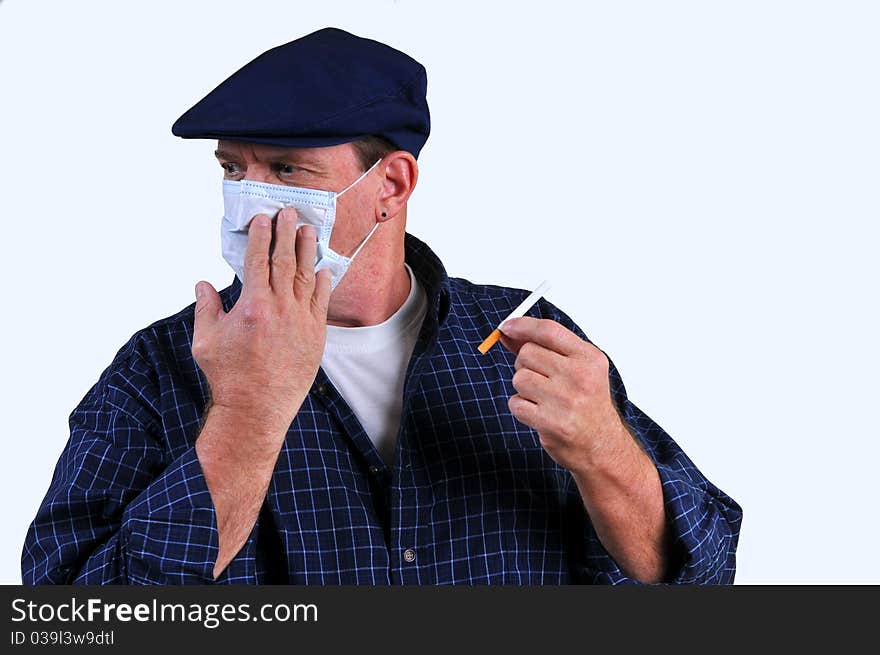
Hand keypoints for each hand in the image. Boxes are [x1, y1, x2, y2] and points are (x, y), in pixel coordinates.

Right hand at [191, 208, 330, 437]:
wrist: (258, 409)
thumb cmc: (228, 376)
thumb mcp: (205, 340)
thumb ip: (206, 308)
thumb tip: (203, 283)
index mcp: (252, 306)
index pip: (258, 260)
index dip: (262, 236)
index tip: (264, 218)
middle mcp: (281, 309)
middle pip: (285, 261)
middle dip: (287, 233)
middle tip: (290, 212)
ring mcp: (302, 321)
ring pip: (307, 277)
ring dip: (308, 251)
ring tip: (309, 231)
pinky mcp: (316, 335)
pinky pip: (321, 301)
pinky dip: (323, 282)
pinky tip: (323, 268)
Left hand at [499, 317, 632, 474]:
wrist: (602, 447)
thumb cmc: (588, 406)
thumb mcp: (578, 370)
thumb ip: (546, 349)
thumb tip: (511, 333)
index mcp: (589, 358)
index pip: (549, 331)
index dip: (523, 326)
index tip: (507, 327)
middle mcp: (579, 376)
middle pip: (527, 353)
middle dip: (525, 365)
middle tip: (541, 380)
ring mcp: (565, 400)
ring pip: (519, 378)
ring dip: (524, 388)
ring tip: (543, 399)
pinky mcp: (551, 422)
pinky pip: (516, 403)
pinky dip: (521, 408)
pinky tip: (539, 413)